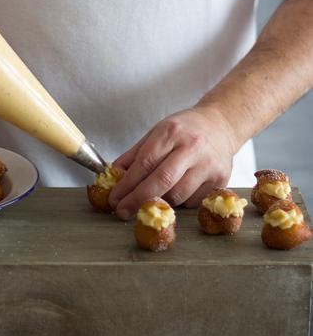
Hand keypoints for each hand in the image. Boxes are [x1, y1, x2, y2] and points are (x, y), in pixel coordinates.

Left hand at [109, 107, 235, 219]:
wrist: (221, 124)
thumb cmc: (185, 129)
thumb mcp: (157, 132)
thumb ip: (135, 154)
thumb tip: (114, 175)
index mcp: (171, 132)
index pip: (145, 163)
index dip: (127, 184)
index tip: (115, 198)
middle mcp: (192, 147)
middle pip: (162, 181)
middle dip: (139, 199)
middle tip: (124, 211)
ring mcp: (209, 164)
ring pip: (178, 195)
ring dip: (159, 202)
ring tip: (150, 199)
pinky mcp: (221, 179)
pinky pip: (193, 201)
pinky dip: (180, 202)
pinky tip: (176, 191)